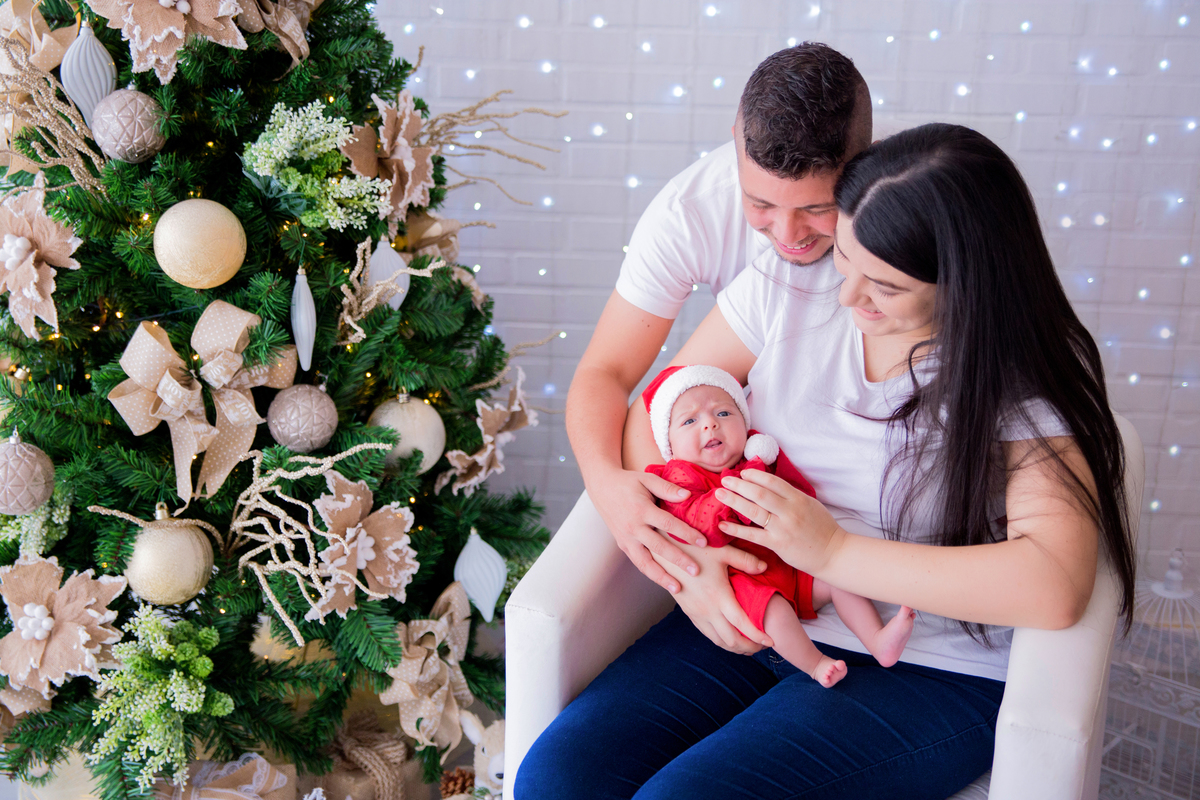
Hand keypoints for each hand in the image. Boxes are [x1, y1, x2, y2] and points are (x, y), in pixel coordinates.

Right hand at [589, 467, 711, 593]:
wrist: (602, 488)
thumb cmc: (628, 482)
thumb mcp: (647, 479)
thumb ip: (667, 488)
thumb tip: (688, 496)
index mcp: (641, 510)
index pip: (668, 524)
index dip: (687, 534)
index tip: (703, 542)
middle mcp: (633, 528)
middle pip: (659, 547)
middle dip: (679, 560)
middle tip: (696, 571)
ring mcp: (626, 539)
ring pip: (645, 562)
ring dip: (661, 577)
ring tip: (678, 588)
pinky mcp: (623, 545)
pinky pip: (638, 562)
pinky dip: (650, 573)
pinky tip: (663, 581)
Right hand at [651, 542, 772, 653]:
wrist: (664, 552)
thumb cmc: (695, 549)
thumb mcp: (723, 551)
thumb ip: (745, 560)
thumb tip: (765, 566)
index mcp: (719, 596)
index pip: (743, 624)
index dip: (758, 636)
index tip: (771, 641)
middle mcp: (707, 610)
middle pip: (732, 640)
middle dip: (750, 646)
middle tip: (763, 645)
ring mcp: (697, 613)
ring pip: (718, 641)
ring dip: (735, 647)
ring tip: (749, 645)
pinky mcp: (689, 613)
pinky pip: (707, 634)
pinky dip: (722, 641)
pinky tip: (729, 636)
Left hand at [716, 468, 844, 573]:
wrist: (834, 553)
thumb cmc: (823, 528)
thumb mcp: (810, 505)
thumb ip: (791, 496)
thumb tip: (770, 485)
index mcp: (799, 499)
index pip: (773, 482)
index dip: (755, 475)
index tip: (743, 472)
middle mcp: (790, 511)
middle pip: (759, 493)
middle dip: (739, 485)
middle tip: (724, 480)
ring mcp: (783, 528)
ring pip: (754, 511)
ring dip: (734, 501)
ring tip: (719, 494)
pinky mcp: (778, 544)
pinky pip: (753, 535)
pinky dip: (736, 529)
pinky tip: (722, 525)